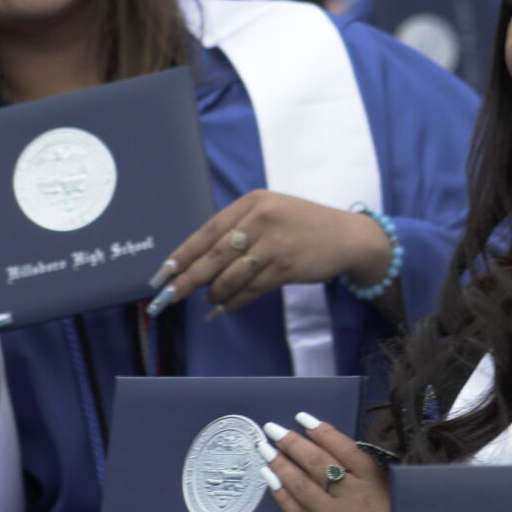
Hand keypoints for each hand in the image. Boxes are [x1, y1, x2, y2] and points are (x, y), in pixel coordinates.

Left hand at [146, 191, 393, 319]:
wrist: (349, 236)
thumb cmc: (305, 226)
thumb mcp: (272, 213)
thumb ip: (241, 229)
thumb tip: (202, 260)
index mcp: (252, 202)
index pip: (207, 231)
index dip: (182, 254)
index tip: (162, 273)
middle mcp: (260, 218)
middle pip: (213, 255)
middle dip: (186, 279)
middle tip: (165, 297)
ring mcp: (273, 243)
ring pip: (230, 275)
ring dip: (213, 294)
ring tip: (206, 303)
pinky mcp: (285, 266)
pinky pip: (250, 289)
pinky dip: (233, 302)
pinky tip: (222, 309)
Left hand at [259, 411, 390, 511]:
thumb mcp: (398, 505)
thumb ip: (377, 484)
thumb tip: (354, 463)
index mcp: (375, 485)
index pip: (344, 449)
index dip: (322, 431)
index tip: (303, 418)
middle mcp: (351, 498)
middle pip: (316, 462)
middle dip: (292, 443)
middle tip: (272, 428)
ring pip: (301, 485)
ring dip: (279, 464)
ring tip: (264, 449)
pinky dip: (280, 494)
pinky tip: (268, 481)